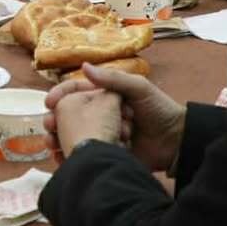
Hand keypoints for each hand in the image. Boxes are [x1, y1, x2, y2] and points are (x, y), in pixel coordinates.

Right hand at [52, 63, 187, 171]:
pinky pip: (84, 154)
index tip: (49, 103)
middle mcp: (100, 114)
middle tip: (49, 127)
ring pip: (73, 136)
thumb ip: (113, 79)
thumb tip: (84, 66)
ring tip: (53, 144)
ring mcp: (102, 134)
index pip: (75, 92)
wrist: (177, 142)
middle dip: (55, 121)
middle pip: (69, 115)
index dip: (60, 96)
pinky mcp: (106, 152)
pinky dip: (72, 156)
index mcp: (105, 96)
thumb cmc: (161, 110)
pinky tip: (63, 158)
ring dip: (60, 139)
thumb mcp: (140, 89)